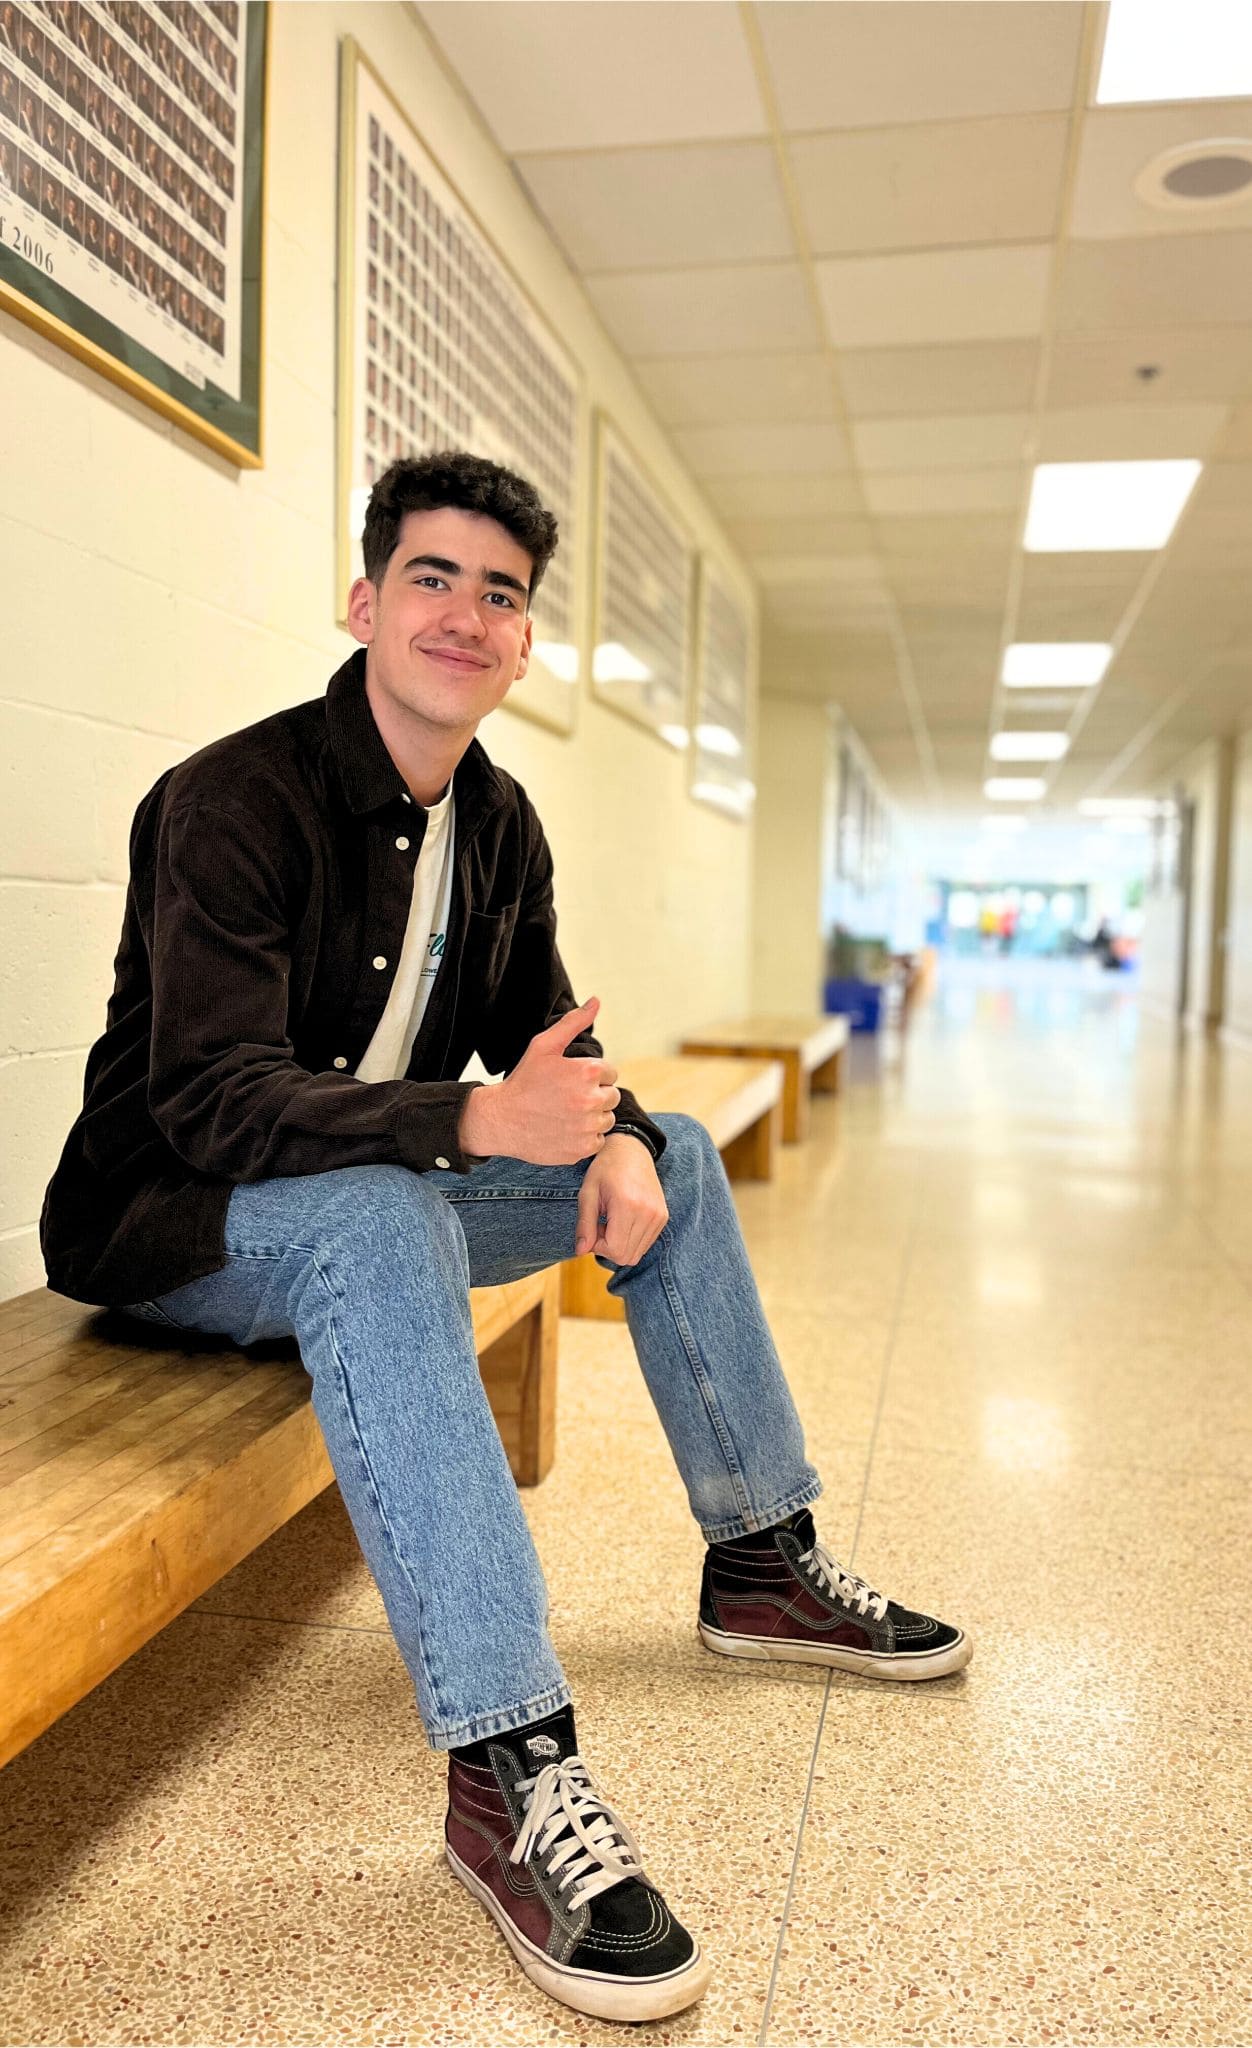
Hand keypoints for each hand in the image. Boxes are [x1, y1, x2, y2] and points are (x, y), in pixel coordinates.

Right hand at [459, 997, 620, 1164]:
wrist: (501, 1119)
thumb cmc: (523, 1080)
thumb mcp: (544, 1045)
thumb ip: (573, 1023)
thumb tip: (597, 1001)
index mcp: (588, 1072)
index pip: (610, 1073)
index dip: (590, 1075)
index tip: (570, 1080)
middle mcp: (592, 1100)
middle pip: (611, 1096)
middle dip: (594, 1095)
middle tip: (566, 1097)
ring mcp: (588, 1127)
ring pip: (606, 1119)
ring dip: (592, 1116)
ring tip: (565, 1113)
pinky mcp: (582, 1149)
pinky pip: (598, 1140)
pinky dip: (585, 1137)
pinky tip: (564, 1129)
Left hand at [574, 1133, 668, 1266]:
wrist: (631, 1149)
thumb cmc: (605, 1168)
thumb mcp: (587, 1193)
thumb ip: (584, 1224)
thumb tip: (580, 1251)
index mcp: (628, 1205)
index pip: (614, 1250)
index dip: (598, 1246)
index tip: (592, 1228)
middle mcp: (648, 1213)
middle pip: (626, 1256)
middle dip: (608, 1247)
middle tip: (601, 1225)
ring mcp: (659, 1216)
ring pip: (636, 1254)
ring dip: (620, 1244)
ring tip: (612, 1221)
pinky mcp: (663, 1217)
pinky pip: (645, 1244)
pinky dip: (631, 1240)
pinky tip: (623, 1220)